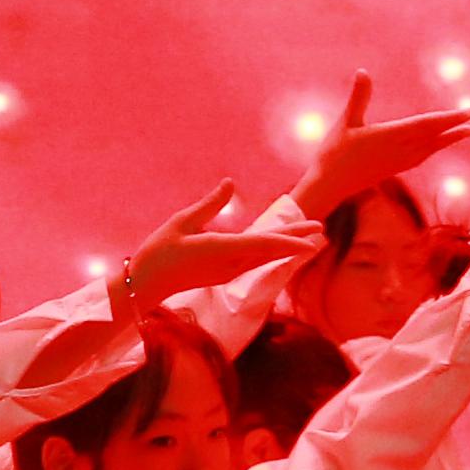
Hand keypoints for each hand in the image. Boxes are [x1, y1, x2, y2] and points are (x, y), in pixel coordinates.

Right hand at [114, 180, 314, 313]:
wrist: (147, 285)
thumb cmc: (159, 252)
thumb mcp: (180, 223)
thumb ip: (209, 205)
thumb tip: (230, 183)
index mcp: (220, 249)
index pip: (262, 244)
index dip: (290, 240)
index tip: (312, 238)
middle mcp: (230, 264)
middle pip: (271, 250)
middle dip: (297, 240)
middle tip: (322, 231)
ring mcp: (229, 272)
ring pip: (266, 257)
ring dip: (289, 246)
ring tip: (313, 238)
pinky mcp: (226, 273)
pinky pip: (257, 260)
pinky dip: (274, 251)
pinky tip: (284, 246)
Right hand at [291, 74, 469, 221]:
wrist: (331, 185)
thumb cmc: (334, 152)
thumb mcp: (346, 121)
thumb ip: (358, 97)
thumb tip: (363, 71)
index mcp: (390, 135)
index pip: (427, 124)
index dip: (450, 118)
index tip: (469, 112)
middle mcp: (400, 150)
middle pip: (434, 135)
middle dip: (456, 125)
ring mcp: (399, 162)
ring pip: (431, 147)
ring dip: (450, 138)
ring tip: (468, 131)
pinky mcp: (394, 169)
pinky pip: (422, 156)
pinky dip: (434, 148)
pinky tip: (437, 146)